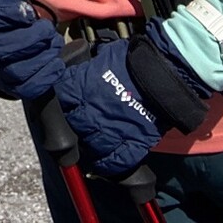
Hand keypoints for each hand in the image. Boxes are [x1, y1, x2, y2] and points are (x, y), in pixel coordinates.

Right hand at [0, 0, 64, 99]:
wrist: (1, 38)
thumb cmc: (8, 16)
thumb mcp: (8, 0)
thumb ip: (16, 0)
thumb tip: (27, 10)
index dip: (11, 14)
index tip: (30, 13)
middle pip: (1, 49)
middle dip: (31, 38)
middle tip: (48, 29)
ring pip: (16, 71)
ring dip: (42, 57)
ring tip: (55, 43)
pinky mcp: (12, 87)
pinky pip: (28, 88)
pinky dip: (47, 76)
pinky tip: (56, 62)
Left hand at [52, 19, 210, 176]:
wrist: (164, 70)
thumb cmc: (132, 58)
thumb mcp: (99, 57)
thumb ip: (84, 70)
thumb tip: (74, 70)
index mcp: (80, 87)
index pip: (58, 103)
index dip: (58, 107)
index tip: (62, 110)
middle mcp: (91, 111)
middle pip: (71, 129)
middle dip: (73, 129)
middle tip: (78, 129)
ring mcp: (112, 129)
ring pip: (91, 147)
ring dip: (90, 148)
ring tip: (91, 147)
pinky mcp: (133, 143)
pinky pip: (116, 161)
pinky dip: (110, 165)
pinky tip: (107, 162)